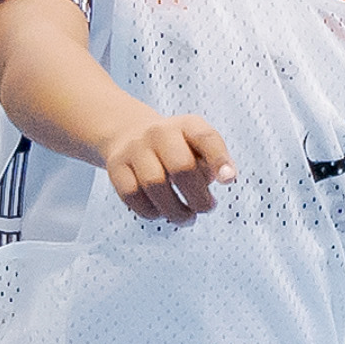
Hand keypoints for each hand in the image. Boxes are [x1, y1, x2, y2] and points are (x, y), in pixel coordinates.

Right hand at [94, 112, 233, 221]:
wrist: (129, 135)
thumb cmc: (175, 148)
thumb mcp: (197, 145)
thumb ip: (213, 161)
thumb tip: (225, 178)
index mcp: (186, 125)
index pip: (206, 138)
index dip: (219, 160)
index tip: (228, 181)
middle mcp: (159, 132)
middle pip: (181, 167)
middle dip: (198, 196)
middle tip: (206, 208)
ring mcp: (135, 148)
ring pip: (154, 184)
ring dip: (175, 210)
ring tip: (187, 218)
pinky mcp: (116, 166)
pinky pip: (132, 195)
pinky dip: (150, 211)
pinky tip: (161, 213)